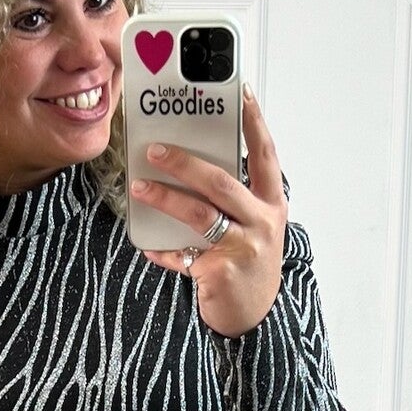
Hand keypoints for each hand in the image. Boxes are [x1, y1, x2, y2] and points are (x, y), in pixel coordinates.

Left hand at [128, 85, 285, 336]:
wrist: (255, 318)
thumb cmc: (249, 263)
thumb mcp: (252, 226)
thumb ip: (232, 198)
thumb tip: (190, 165)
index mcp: (271, 204)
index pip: (265, 155)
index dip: (254, 122)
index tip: (242, 92)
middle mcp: (262, 223)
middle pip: (220, 183)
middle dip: (184, 163)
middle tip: (155, 150)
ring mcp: (243, 248)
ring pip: (199, 214)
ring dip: (165, 197)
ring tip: (139, 187)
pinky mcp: (221, 273)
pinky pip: (183, 255)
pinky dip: (162, 249)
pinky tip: (147, 244)